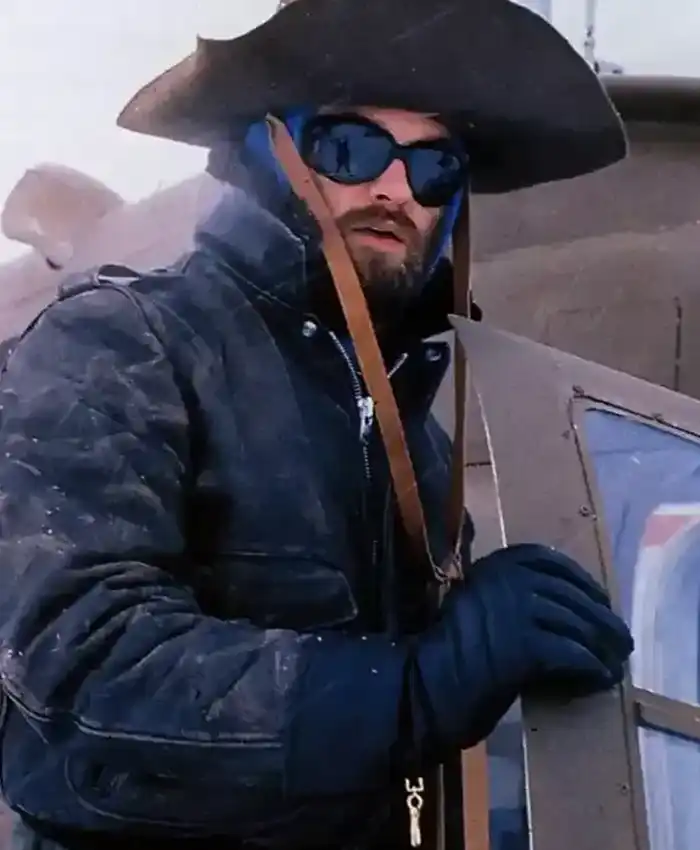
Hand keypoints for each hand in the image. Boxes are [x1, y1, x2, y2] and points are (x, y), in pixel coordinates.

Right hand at [413, 544, 633, 749]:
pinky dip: (591, 668)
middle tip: (619, 639)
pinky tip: (599, 679)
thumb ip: (505, 593)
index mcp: (493, 564)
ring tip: (614, 663)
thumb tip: (557, 602)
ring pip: (576, 624)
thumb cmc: (444, 650)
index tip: (599, 598)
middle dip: (600, 618)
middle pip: (571, 594)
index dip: (582, 580)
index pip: (550, 561)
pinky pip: (572, 654)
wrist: (424, 684)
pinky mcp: (526, 644)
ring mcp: (517, 609)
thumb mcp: (474, 603)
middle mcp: (507, 579)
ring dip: (601, 647)